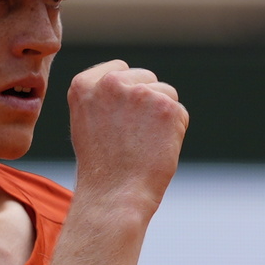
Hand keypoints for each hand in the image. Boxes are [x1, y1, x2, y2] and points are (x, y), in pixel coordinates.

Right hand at [66, 61, 187, 217]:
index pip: (120, 69)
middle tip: (131, 138)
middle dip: (146, 103)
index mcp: (84, 84)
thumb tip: (130, 83)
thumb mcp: (87, 121)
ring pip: (166, 93)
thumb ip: (103, 96)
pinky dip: (174, 132)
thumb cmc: (102, 167)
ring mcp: (140, 93)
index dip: (126, 96)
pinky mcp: (166, 107)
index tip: (118, 121)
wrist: (115, 196)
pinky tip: (155, 149)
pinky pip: (180, 113)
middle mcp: (111, 83)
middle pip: (146, 79)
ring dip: (161, 117)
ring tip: (142, 144)